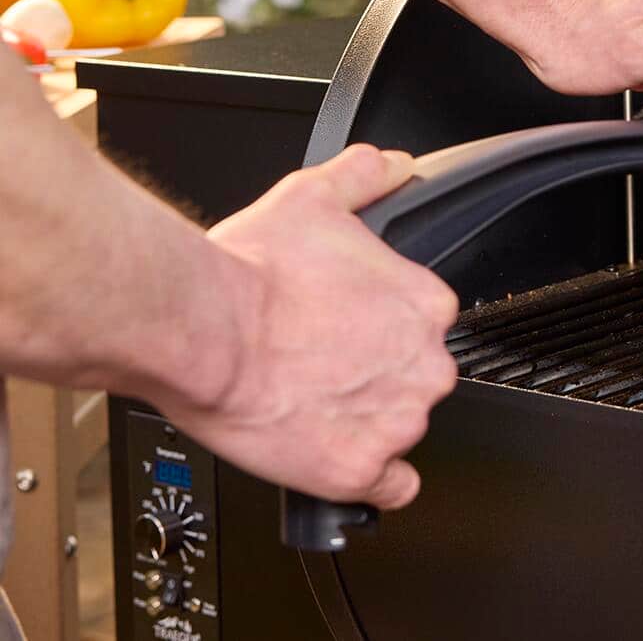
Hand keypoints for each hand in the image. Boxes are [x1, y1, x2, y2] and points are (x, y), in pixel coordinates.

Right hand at [147, 146, 458, 509]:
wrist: (203, 328)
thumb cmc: (251, 272)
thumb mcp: (313, 198)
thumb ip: (364, 177)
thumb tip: (393, 166)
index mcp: (427, 306)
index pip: (425, 328)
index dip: (382, 331)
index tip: (347, 331)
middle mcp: (426, 364)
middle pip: (417, 379)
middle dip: (377, 376)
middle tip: (322, 366)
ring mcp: (398, 421)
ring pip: (401, 430)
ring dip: (365, 422)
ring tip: (309, 402)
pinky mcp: (361, 470)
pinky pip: (389, 488)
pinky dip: (367, 478)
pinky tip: (336, 455)